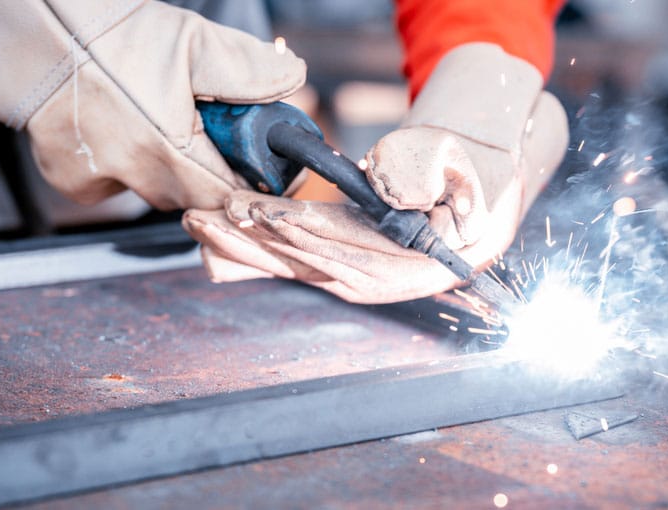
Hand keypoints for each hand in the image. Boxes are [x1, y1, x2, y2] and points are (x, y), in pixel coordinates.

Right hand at [0, 0, 305, 210]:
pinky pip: (111, 186)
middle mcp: (131, 174)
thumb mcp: (191, 42)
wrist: (31, 29)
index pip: (227, 197)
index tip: (254, 169)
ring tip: (155, 120)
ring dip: (164, 167)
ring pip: (152, 191)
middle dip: (206, 171)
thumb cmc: (109, 34)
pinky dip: (121, 166)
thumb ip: (247, 68)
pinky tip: (114, 129)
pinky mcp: (69, 179)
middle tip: (204, 133)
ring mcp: (96, 181)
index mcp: (167, 149)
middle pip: (191, 196)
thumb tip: (292, 78)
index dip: (246, 184)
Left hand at [185, 42, 568, 303]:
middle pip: (303, 259)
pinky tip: (213, 238)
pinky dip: (248, 253)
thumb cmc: (461, 190)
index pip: (345, 244)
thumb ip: (432, 175)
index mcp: (403, 260)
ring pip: (287, 266)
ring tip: (199, 222)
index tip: (262, 214)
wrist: (468, 224)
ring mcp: (346, 280)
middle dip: (253, 238)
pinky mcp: (329, 273)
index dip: (302, 230)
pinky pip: (285, 266)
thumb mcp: (460, 172)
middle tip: (210, 214)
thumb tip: (393, 190)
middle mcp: (369, 279)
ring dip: (240, 246)